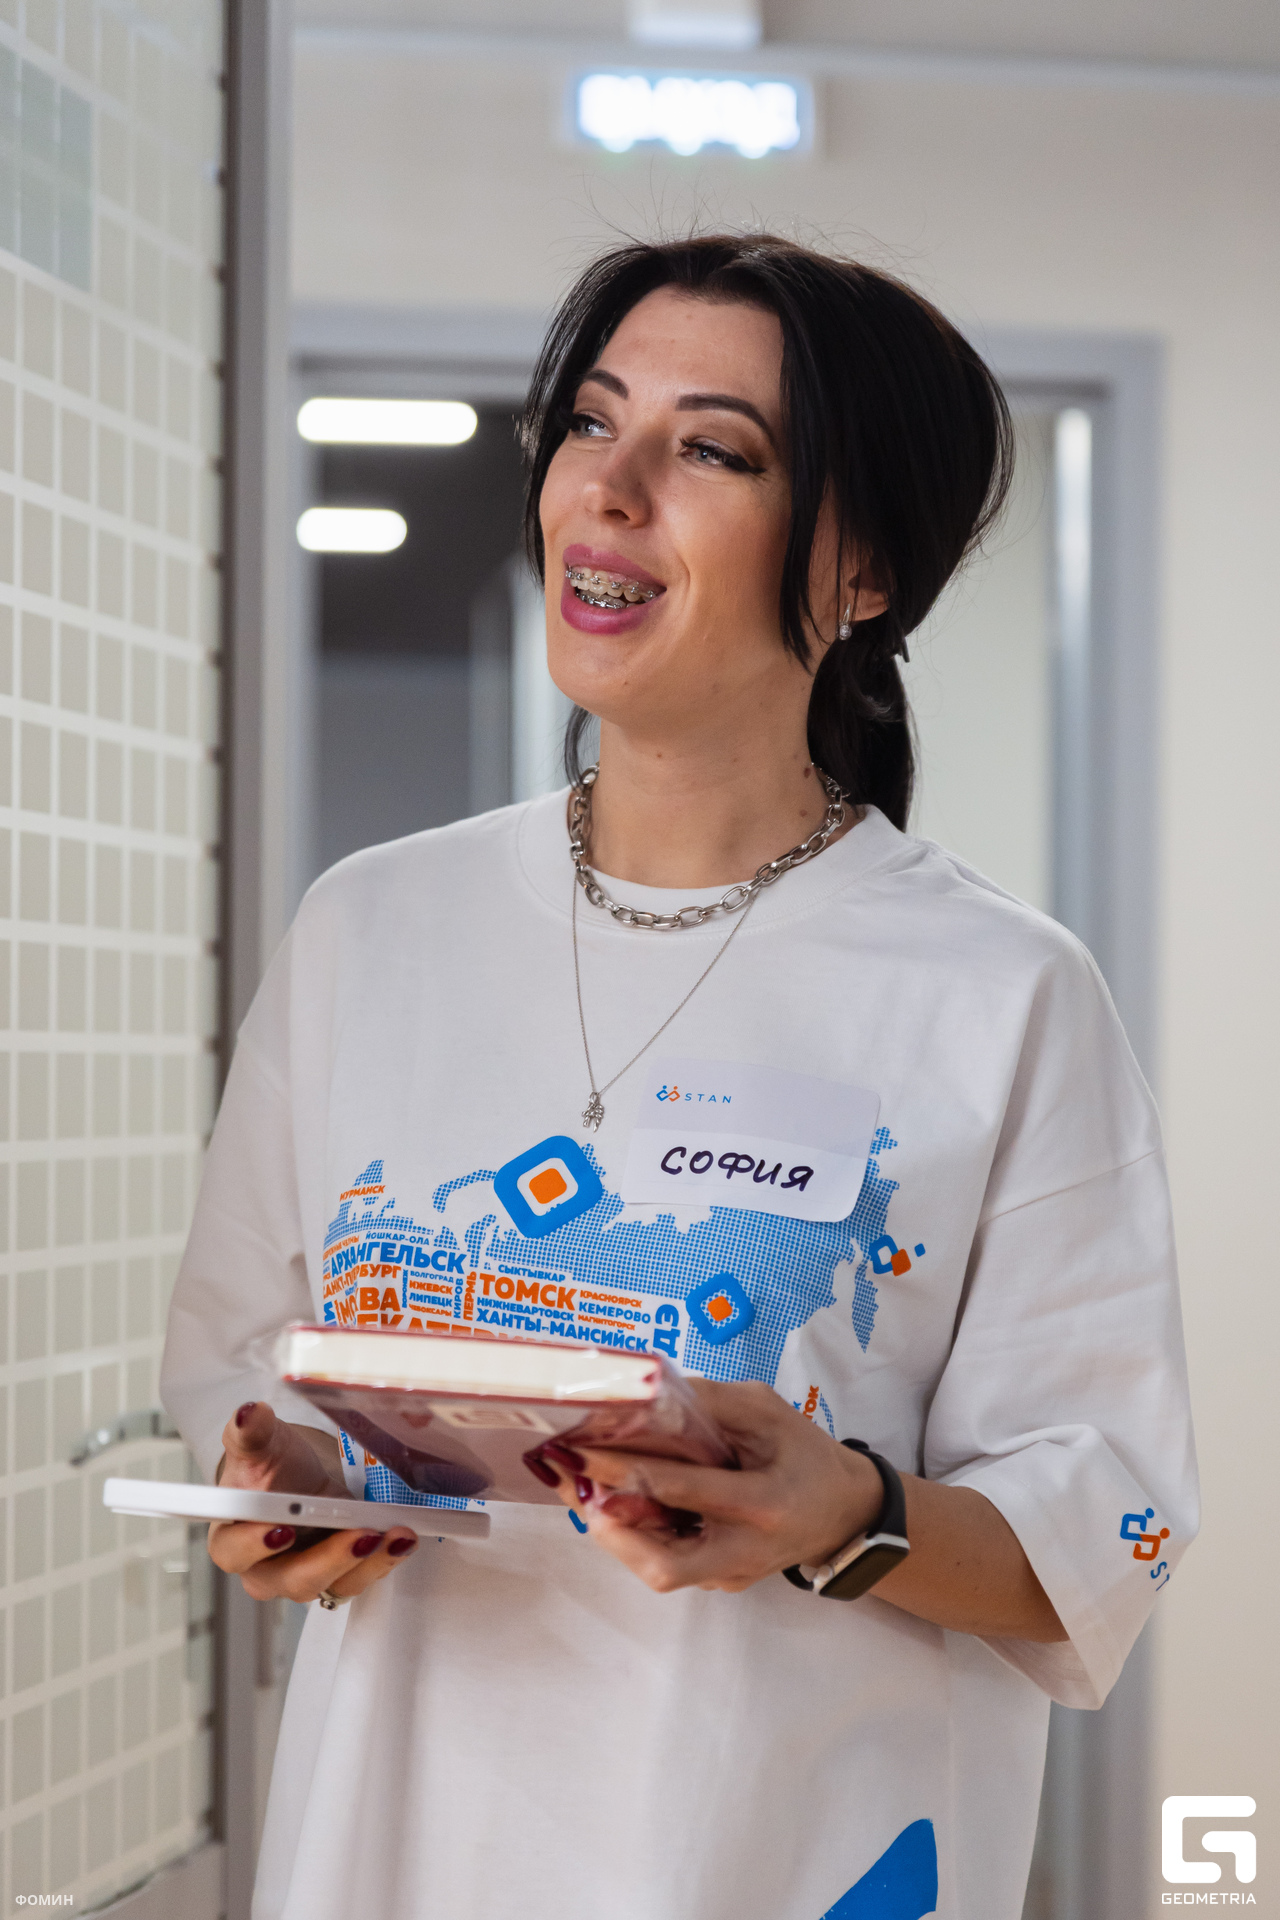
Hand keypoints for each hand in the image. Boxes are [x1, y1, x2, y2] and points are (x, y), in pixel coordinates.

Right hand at [208, 1401, 417, 1603]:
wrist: (300, 1479)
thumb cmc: (271, 1469)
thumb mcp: (261, 1444)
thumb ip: (251, 1432)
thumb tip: (249, 1414)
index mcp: (231, 1539)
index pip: (233, 1551)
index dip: (254, 1545)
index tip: (284, 1529)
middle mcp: (264, 1569)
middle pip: (290, 1579)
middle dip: (329, 1559)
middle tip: (359, 1534)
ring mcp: (302, 1577)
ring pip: (330, 1585)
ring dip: (366, 1563)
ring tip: (392, 1535)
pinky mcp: (336, 1576)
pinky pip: (359, 1578)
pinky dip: (383, 1560)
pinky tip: (401, 1539)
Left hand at [537, 1379, 881, 1593]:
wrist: (844, 1512)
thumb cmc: (805, 1455)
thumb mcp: (767, 1411)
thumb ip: (710, 1401)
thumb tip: (645, 1394)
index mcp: (763, 1503)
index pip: (684, 1490)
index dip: (627, 1469)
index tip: (583, 1449)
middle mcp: (745, 1550)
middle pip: (664, 1564)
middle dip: (610, 1528)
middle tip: (576, 1485)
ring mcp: (732, 1574)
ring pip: (661, 1571)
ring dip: (615, 1533)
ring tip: (584, 1488)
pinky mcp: (722, 1581)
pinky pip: (670, 1564)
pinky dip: (635, 1537)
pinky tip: (616, 1502)